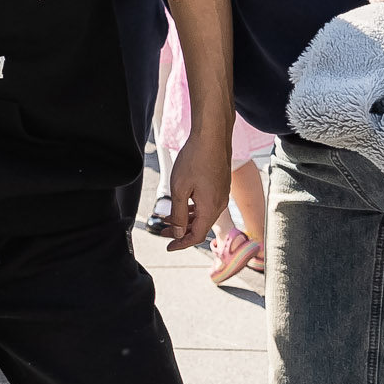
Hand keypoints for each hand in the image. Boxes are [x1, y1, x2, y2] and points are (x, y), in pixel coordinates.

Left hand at [161, 136, 231, 251]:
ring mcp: (221, 195)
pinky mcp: (220, 186)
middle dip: (181, 232)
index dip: (181, 243)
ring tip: (167, 220)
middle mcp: (219, 204)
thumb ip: (178, 213)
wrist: (212, 137)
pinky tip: (181, 205)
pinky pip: (206, 205)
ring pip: (203, 216)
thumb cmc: (194, 160)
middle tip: (162, 232)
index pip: (196, 236)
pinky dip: (192, 210)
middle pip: (200, 227)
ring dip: (185, 220)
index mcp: (210, 208)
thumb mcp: (179, 189)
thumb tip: (177, 232)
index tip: (168, 247)